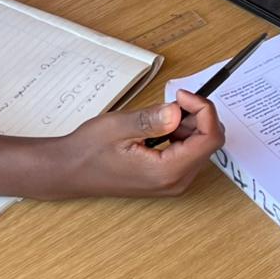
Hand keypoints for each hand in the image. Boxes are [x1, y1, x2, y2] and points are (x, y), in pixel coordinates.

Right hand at [47, 90, 224, 198]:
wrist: (69, 171)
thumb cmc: (89, 151)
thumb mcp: (119, 127)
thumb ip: (152, 120)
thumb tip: (178, 111)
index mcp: (167, 171)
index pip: (210, 139)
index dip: (203, 111)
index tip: (182, 96)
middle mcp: (175, 182)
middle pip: (209, 142)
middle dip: (197, 116)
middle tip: (172, 101)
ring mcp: (172, 183)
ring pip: (200, 146)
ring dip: (188, 125)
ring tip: (159, 115)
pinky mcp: (167, 178)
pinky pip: (187, 152)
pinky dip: (181, 134)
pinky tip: (159, 127)